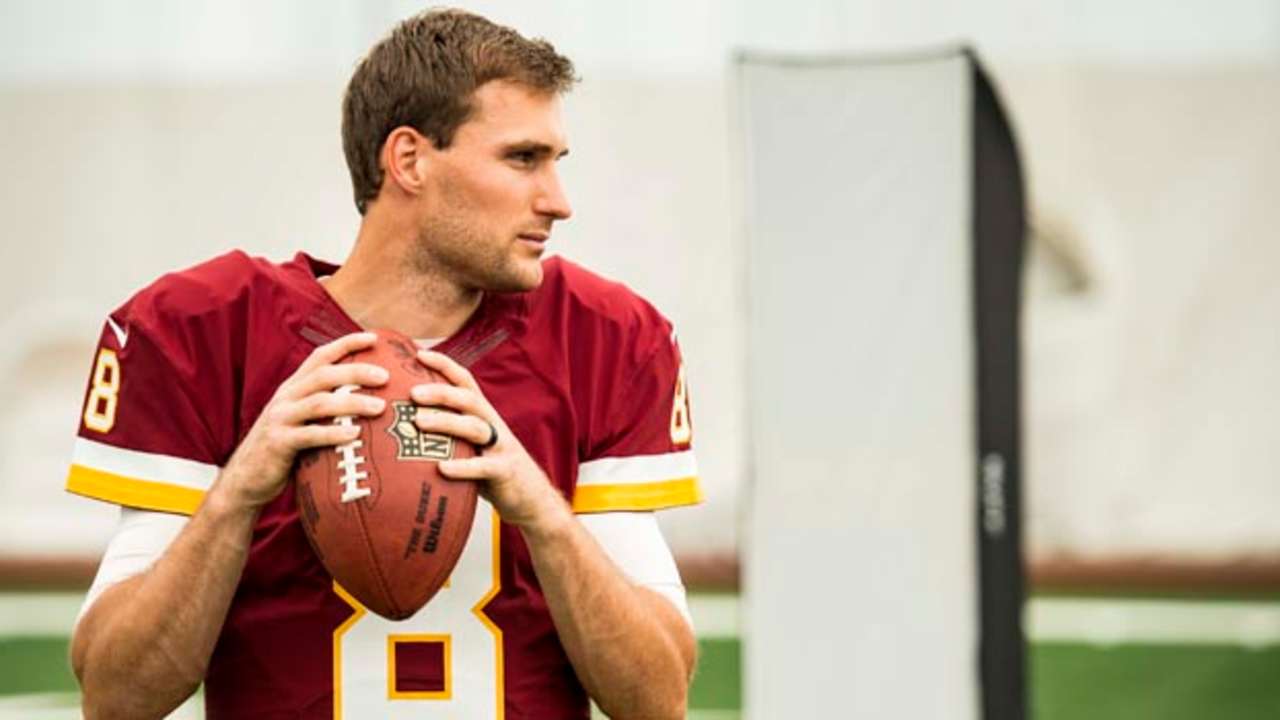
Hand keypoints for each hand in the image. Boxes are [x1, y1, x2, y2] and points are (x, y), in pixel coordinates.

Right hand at [215, 332, 389, 510]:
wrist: (246, 479)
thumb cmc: (285, 450)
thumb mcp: (302, 420)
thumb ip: (325, 407)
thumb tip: (371, 400)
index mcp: (294, 387)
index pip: (320, 356)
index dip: (346, 343)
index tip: (374, 338)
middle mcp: (286, 397)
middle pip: (324, 375)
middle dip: (356, 371)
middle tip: (385, 376)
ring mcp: (280, 419)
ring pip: (319, 403)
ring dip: (352, 402)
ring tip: (380, 407)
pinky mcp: (278, 443)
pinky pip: (309, 435)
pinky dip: (333, 434)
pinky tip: (356, 435)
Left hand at [411, 350, 570, 533]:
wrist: (530, 497)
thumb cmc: (490, 468)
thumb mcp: (471, 443)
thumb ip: (448, 431)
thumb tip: (403, 422)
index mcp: (483, 414)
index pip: (465, 381)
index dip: (444, 364)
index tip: (418, 353)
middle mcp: (493, 424)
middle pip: (468, 399)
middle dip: (440, 392)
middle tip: (412, 393)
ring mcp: (500, 447)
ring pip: (474, 428)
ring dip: (446, 422)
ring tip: (419, 422)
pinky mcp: (504, 471)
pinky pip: (483, 467)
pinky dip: (462, 467)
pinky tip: (441, 468)